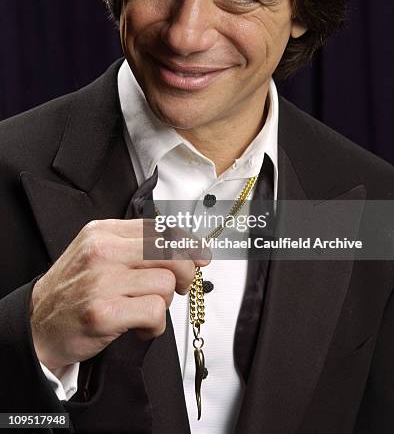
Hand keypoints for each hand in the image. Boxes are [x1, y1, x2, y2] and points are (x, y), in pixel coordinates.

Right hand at [30, 218, 209, 370]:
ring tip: (144, 310)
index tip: (201, 255)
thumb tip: (186, 247)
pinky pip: (155, 312)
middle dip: (185, 273)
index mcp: (103, 232)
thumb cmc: (74, 291)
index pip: (160, 229)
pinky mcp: (104, 312)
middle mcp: (103, 251)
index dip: (188, 243)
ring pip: (166, 285)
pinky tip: (139, 326)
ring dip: (163, 304)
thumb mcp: (98, 253)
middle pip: (170, 253)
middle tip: (179, 287)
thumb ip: (136, 245)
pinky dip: (154, 325)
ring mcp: (102, 281)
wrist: (37, 325)